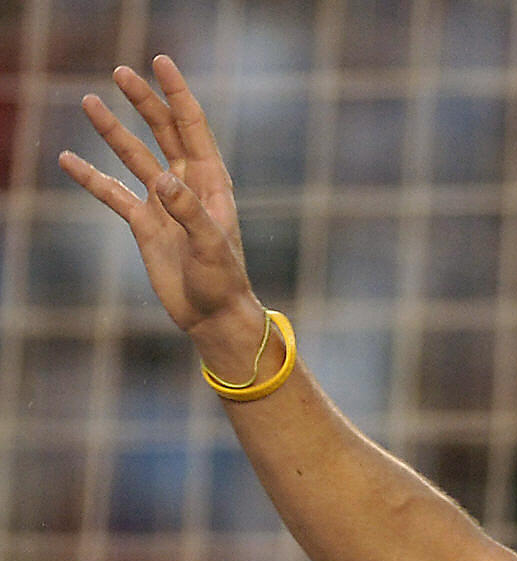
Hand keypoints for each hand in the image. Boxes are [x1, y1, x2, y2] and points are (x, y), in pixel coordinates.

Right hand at [57, 55, 260, 348]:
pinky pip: (112, 193)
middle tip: (120, 72)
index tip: (160, 62)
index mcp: (211, 183)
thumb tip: (164, 180)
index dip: (177, 94)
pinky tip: (67, 159)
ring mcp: (163, 202)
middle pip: (163, 132)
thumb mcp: (211, 246)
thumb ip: (190, 212)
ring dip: (112, 130)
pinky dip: (90, 177)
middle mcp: (187, 185)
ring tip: (87, 100)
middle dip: (144, 101)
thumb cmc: (223, 281)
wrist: (212, 314)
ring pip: (134, 156)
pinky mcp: (144, 223)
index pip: (192, 127)